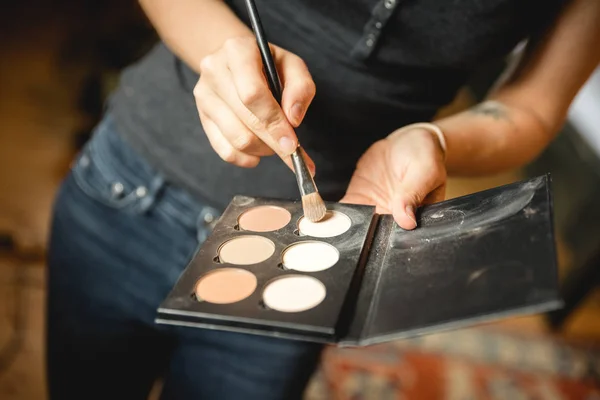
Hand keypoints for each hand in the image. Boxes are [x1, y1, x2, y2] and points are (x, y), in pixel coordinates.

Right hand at [194, 36, 315, 171]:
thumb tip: (293, 119)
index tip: (292, 143)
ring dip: (263, 149)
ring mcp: (204, 96)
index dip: (274, 122)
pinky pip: (225, 151)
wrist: (236, 62)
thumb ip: (300, 88)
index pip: (252, 94)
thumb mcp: (292, 65)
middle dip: (273, 142)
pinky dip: (247, 158)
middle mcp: (214, 71)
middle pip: (246, 120)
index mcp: (237, 51)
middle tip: (293, 154)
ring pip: (237, 139)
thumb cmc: (268, 65)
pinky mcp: (203, 118)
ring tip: (276, 143)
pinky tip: (259, 152)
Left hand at [341, 127, 446, 229]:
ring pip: (358, 227)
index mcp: (415, 217)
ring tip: (333, 223)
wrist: (408, 141)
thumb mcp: (424, 169)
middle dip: (361, 236)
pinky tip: (325, 211)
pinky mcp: (360, 199)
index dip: (384, 239)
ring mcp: (375, 209)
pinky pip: (347, 210)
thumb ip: (413, 193)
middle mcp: (394, 218)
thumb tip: (407, 221)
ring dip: (345, 227)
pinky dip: (336, 213)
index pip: (399, 236)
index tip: (371, 230)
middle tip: (350, 228)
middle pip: (376, 237)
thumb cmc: (425, 154)